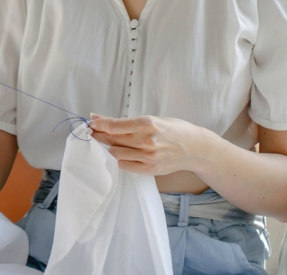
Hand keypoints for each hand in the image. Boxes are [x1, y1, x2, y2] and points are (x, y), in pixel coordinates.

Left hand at [88, 114, 208, 175]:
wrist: (196, 148)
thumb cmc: (174, 129)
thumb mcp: (153, 119)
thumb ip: (126, 122)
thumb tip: (99, 118)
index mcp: (148, 124)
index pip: (115, 126)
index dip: (99, 125)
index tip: (91, 123)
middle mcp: (147, 140)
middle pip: (113, 139)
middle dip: (100, 135)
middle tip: (93, 132)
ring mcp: (148, 157)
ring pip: (116, 153)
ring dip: (110, 147)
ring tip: (111, 142)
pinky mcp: (150, 169)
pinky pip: (125, 165)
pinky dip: (120, 158)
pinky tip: (122, 153)